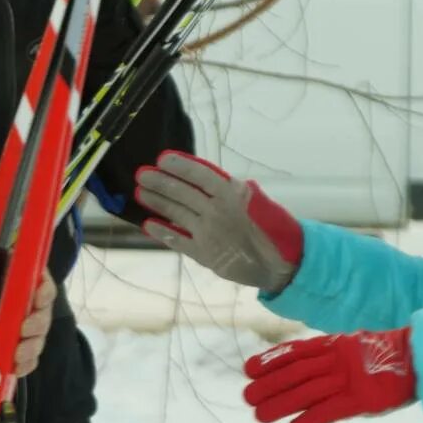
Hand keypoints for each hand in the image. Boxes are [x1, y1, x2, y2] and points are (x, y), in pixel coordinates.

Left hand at [0, 181, 56, 377]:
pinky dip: (24, 365)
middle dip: (39, 323)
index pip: (43, 282)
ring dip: (32, 346)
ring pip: (38, 338)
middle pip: (44, 312)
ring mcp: (11, 326)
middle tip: (23, 328)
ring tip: (15, 350)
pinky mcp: (2, 349)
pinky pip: (25, 360)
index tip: (36, 296)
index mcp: (14, 276)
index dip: (45, 290)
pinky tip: (14, 365)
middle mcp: (17, 301)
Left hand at [133, 151, 301, 292]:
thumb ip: (230, 188)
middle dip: (159, 181)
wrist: (281, 264)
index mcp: (232, 194)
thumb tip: (205, 178)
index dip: (179, 165)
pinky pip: (177, 240)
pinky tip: (148, 224)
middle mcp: (217, 212)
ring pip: (176, 213)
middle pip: (181, 192)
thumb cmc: (272, 227)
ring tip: (140, 192)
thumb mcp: (256, 199)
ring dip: (156, 201)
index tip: (162, 159)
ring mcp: (208, 233)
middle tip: (141, 174)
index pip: (199, 174)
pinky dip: (162, 232)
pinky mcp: (204, 254)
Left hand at [243, 327, 415, 422]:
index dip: (271, 360)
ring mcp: (349, 379)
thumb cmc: (382, 356)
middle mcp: (336, 360)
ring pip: (308, 391)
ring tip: (260, 414)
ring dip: (282, 403)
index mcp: (332, 345)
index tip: (248, 368)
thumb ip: (327, 355)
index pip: (295, 352)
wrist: (418, 358)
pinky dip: (312, 418)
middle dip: (270, 384)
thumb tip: (299, 366)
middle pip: (296, 372)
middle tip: (247, 395)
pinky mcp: (363, 400)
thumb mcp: (350, 348)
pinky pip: (332, 410)